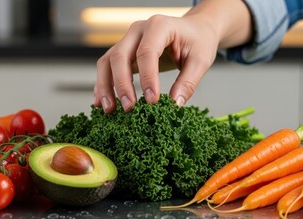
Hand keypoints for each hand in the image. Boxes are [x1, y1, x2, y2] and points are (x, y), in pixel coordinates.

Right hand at [94, 0, 252, 112]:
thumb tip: (174, 105)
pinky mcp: (124, 51)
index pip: (147, 52)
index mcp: (159, 26)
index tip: (152, 101)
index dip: (148, 78)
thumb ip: (188, 82)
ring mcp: (128, 39)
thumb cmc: (198, 41)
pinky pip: (108, 67)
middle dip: (122, 84)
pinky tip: (102, 103)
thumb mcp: (200, 60)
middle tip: (130, 108)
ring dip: (106, 86)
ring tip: (110, 109)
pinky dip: (104, 85)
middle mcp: (138, 30)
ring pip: (108, 62)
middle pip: (120, 56)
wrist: (195, 29)